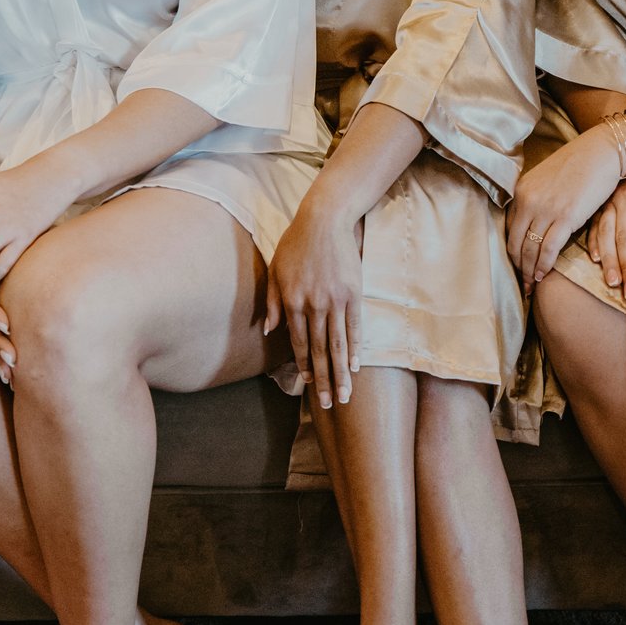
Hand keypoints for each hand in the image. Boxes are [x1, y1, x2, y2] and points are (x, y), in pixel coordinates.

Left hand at [261, 204, 364, 408]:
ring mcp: (336, 301)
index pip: (300, 343)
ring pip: (338, 344)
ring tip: (344, 395)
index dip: (304, 365)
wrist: (324, 221)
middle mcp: (314, 306)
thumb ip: (273, 303)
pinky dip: (355, 348)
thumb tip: (270, 331)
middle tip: (328, 404)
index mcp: (293, 302)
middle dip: (323, 380)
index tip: (308, 384)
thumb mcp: (276, 271)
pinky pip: (355, 327)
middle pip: (320, 350)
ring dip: (341, 372)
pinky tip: (355, 366)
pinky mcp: (353, 294)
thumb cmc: (296, 244)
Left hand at [508, 130, 623, 288]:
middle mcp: (528, 200)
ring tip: (532, 285)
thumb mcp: (549, 181)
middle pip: (515, 242)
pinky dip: (544, 265)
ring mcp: (545, 209)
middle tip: (522, 284)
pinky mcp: (565, 217)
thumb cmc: (580, 166)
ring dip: (530, 270)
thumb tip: (537, 225)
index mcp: (522, 191)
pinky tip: (543, 276)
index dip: (513, 250)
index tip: (518, 264)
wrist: (602, 152)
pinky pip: (548, 248)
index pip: (510, 228)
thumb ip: (539, 201)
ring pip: (530, 248)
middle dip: (518, 266)